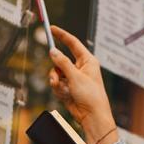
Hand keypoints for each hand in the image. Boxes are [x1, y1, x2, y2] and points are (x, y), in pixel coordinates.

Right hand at [48, 26, 117, 143]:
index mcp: (87, 61)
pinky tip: (65, 95)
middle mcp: (80, 67)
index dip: (61, 35)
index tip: (51, 28)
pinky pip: (56, 83)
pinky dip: (58, 88)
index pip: (73, 43)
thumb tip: (53, 51)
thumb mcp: (76, 76)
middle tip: (57, 73)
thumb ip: (62, 63)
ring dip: (55, 80)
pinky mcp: (67, 88)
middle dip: (56, 67)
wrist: (92, 116)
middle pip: (60, 59)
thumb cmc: (90, 95)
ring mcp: (73, 78)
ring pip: (55, 72)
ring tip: (62, 88)